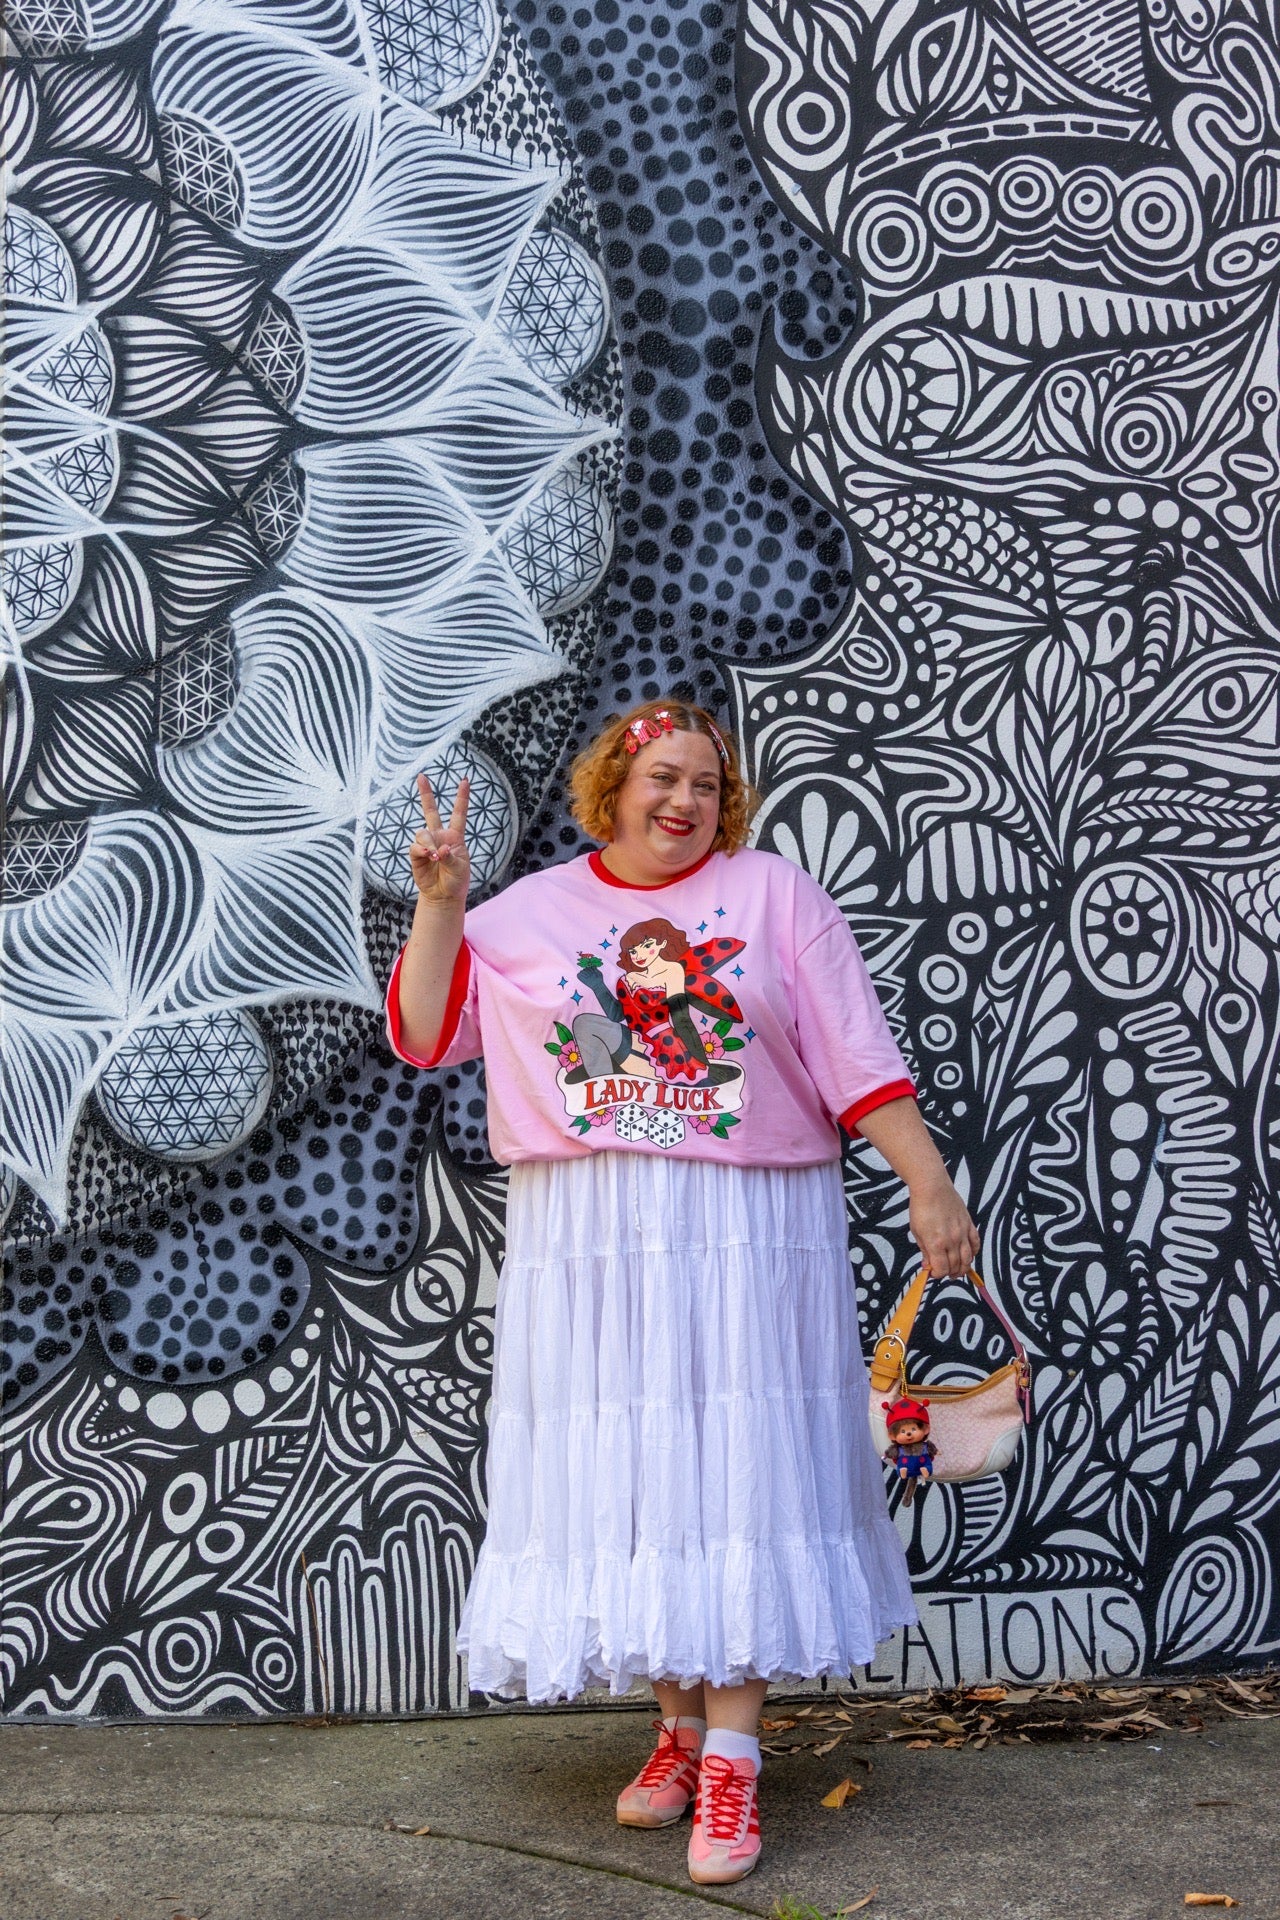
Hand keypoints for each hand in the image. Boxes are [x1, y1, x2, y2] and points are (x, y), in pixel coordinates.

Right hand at [408, 771, 470, 903]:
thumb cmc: (456, 881)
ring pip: (422, 833)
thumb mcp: (460, 868)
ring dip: (429, 843)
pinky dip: (422, 850)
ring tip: (435, 857)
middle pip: (430, 811)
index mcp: (455, 837)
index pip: (458, 814)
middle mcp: (440, 836)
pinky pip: (416, 846)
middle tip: (421, 776)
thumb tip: (437, 849)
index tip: (465, 780)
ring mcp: (427, 844)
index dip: (461, 797)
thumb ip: (449, 856)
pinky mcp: (417, 855)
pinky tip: (429, 856)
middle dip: (426, 793)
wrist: (443, 896)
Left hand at [908, 1171, 979, 1278]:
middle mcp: (952, 1239)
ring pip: (968, 1258)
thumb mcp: (916, 1232)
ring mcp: (962, 1232)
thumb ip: (924, 1250)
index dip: (937, 1274)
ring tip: (957, 1269)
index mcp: (936, 1242)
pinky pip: (976, 1243)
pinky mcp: (969, 1224)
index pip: (941, 1268)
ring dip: (963, 1267)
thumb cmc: (922, 1206)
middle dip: (949, 1273)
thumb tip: (928, 1264)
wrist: (932, 1187)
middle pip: (955, 1266)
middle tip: (944, 1272)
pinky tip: (968, 1254)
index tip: (933, 1272)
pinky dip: (974, 1252)